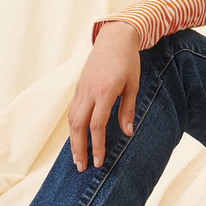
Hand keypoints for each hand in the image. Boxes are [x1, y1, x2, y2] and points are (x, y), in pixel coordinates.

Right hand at [67, 21, 140, 171]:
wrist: (114, 37)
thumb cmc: (128, 61)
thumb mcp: (133, 84)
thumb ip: (128, 109)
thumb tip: (127, 133)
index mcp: (105, 91)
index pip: (97, 125)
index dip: (97, 146)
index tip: (99, 162)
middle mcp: (89, 91)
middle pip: (79, 126)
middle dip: (79, 149)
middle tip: (82, 168)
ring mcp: (81, 89)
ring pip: (72, 119)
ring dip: (73, 140)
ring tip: (76, 158)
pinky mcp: (78, 87)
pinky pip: (72, 111)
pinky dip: (72, 127)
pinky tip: (76, 138)